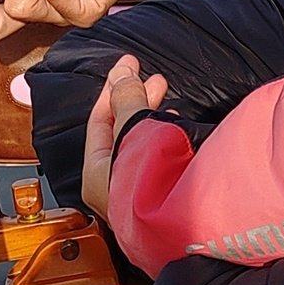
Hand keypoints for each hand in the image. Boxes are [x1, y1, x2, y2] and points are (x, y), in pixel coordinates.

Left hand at [82, 56, 168, 223]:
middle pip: (121, 134)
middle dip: (137, 102)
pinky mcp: (165, 198)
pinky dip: (166, 140)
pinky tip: (177, 129)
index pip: (99, 121)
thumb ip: (126, 97)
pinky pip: (160, 160)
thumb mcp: (134, 127)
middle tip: (155, 79)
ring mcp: (140, 195)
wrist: (189, 220)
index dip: (114, 88)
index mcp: (94, 174)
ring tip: (168, 103)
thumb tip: (121, 72)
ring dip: (153, 119)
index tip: (130, 64)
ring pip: (142, 146)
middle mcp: (113, 188)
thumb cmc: (152, 180)